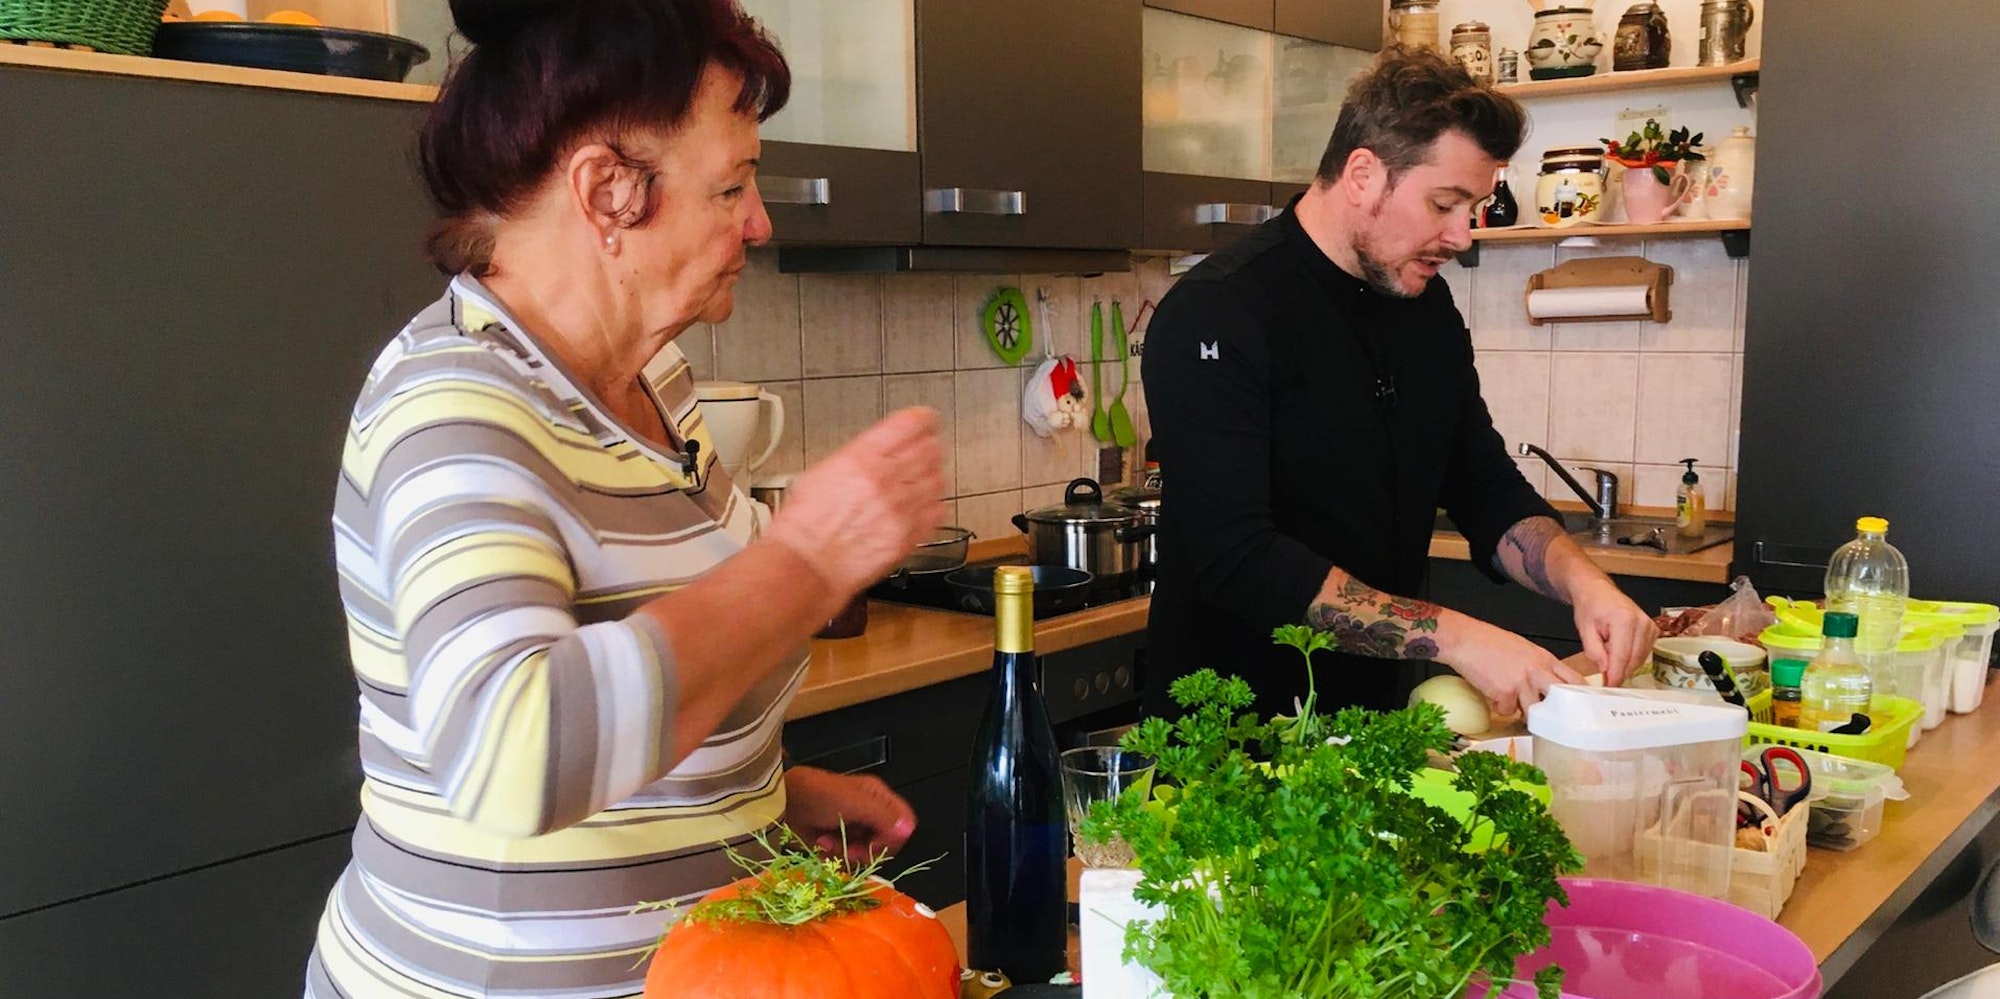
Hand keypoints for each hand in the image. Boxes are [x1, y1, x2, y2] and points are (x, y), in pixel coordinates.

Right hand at [765, 408, 948, 597]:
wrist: (808, 565)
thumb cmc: (806, 524)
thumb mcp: (821, 472)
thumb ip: (856, 458)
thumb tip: (875, 452)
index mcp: (861, 457)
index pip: (910, 425)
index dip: (924, 419)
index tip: (927, 420)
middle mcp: (886, 480)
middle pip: (929, 450)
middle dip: (929, 446)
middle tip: (927, 448)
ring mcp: (901, 509)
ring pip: (938, 479)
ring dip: (933, 475)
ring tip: (924, 478)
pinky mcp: (910, 535)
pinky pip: (938, 512)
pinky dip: (935, 505)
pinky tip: (924, 505)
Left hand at [782, 766, 916, 865]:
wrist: (785, 801)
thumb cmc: (820, 796)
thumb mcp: (854, 803)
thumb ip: (883, 816)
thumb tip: (909, 829)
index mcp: (879, 798)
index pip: (904, 823)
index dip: (894, 838)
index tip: (875, 845)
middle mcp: (871, 813)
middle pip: (887, 843)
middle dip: (868, 849)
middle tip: (849, 848)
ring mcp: (855, 827)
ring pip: (867, 853)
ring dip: (847, 852)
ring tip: (828, 841)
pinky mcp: (840, 839)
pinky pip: (849, 857)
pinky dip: (836, 853)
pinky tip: (822, 842)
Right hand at [1440, 612, 1584, 717]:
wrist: (1465, 640)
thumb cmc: (1488, 641)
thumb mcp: (1523, 649)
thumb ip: (1538, 666)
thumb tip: (1544, 685)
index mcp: (1544, 658)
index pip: (1574, 679)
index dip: (1580, 695)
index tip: (1580, 706)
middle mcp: (1536, 670)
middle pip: (1560, 699)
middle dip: (1558, 711)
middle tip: (1553, 719)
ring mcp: (1521, 682)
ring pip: (1533, 711)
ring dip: (1523, 712)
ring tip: (1513, 703)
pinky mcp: (1504, 692)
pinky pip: (1507, 710)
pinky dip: (1499, 707)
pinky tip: (1492, 695)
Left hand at [1571, 577, 1657, 686]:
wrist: (1597, 591)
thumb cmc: (1591, 606)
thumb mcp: (1584, 629)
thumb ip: (1594, 651)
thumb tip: (1605, 670)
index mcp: (1624, 620)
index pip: (1622, 657)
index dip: (1615, 676)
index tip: (1608, 687)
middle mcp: (1641, 622)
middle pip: (1633, 660)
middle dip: (1618, 673)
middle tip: (1605, 679)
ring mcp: (1650, 626)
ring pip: (1640, 659)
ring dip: (1624, 665)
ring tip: (1608, 657)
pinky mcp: (1653, 630)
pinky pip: (1644, 653)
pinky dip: (1631, 658)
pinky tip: (1619, 652)